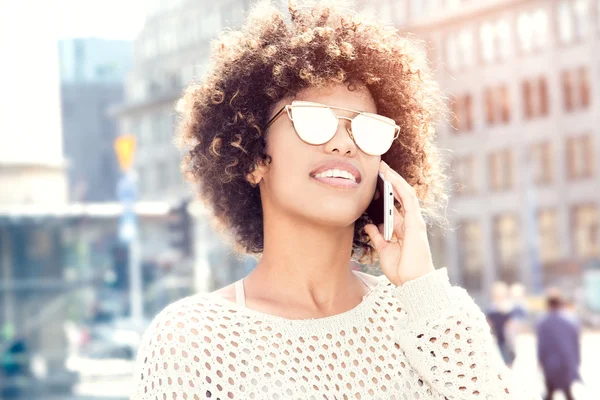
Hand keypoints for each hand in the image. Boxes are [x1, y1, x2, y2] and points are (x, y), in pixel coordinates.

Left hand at [364, 160, 434, 285]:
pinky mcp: (416, 223)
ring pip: (405, 193)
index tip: (376, 178)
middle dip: (390, 180)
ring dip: (394, 179)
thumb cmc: (402, 270)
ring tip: (383, 166)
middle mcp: (410, 222)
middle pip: (400, 195)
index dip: (387, 190)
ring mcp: (415, 222)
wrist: (413, 284)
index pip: (395, 204)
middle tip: (378, 166)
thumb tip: (368, 225)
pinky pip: (409, 200)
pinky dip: (400, 187)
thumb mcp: (383, 250)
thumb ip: (377, 237)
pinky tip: (391, 177)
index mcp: (403, 228)